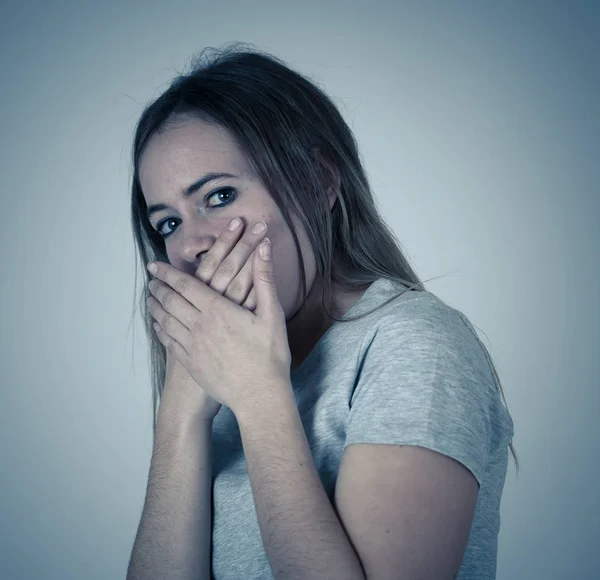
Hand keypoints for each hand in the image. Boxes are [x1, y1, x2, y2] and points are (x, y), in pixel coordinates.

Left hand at [146, 222, 291, 418]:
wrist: (259, 396)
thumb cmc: (269, 355)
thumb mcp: (272, 313)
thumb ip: (265, 278)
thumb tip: (263, 247)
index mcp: (217, 310)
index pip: (185, 285)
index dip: (168, 273)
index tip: (154, 265)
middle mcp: (199, 326)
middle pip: (171, 301)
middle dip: (159, 288)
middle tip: (150, 280)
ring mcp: (192, 346)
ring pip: (166, 321)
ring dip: (155, 307)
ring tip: (149, 299)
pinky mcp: (191, 364)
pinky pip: (169, 342)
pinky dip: (160, 330)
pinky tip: (158, 326)